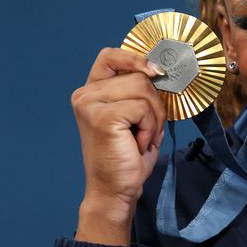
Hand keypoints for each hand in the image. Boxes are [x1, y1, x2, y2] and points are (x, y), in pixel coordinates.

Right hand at [70, 47, 166, 241]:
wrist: (115, 191)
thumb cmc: (127, 157)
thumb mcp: (135, 117)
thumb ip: (139, 92)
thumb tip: (161, 70)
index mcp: (90, 91)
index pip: (111, 55)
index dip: (135, 57)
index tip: (155, 71)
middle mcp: (85, 94)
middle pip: (137, 74)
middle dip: (155, 103)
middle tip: (148, 130)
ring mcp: (90, 104)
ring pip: (143, 88)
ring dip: (154, 116)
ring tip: (142, 137)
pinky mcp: (101, 117)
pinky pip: (143, 107)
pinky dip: (149, 127)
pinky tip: (138, 143)